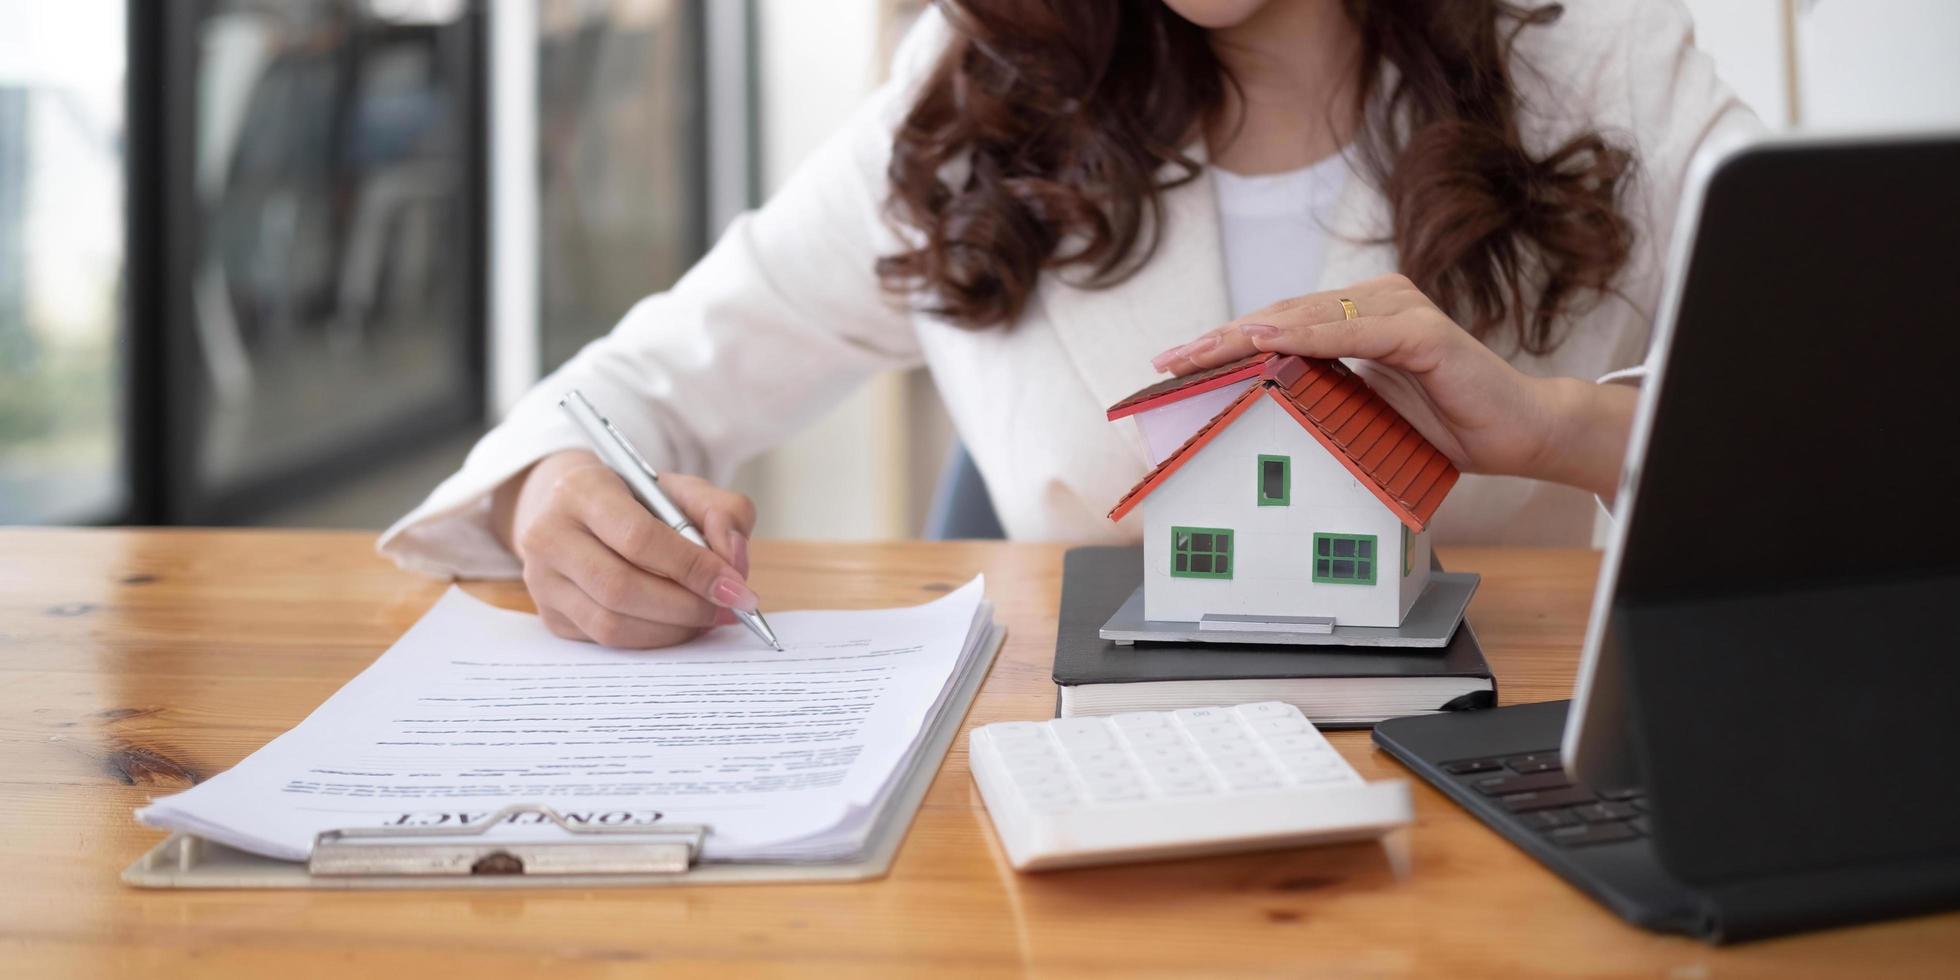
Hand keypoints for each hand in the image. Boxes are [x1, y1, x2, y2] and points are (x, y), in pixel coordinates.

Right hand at [491, 450, 757, 647]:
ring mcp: (543, 581)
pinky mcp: (551, 616)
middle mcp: (549, 536)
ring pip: (612, 624)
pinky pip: (606, 641)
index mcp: (581, 491)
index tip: (737, 588)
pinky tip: (679, 625)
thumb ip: (722, 513)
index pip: (639, 538)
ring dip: (672, 629)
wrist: (573, 509)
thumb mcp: (682, 489)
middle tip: (729, 610)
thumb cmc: (636, 500)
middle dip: (686, 606)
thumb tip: (733, 563)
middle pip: (620, 587)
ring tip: (708, 618)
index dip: (693, 567)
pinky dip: (653, 639)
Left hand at [1148, 274, 1634, 497]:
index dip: (1224, 343)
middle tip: (1169, 361)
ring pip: (1308, 318)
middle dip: (1222, 340)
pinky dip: (1308, 334)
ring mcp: (1400, 311)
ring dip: (1251, 335)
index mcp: (1359, 317)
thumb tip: (1251, 405)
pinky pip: (1356, 332)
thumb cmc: (1440, 428)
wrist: (1515, 436)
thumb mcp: (1361, 415)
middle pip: (1282, 317)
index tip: (1172, 364)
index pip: (1278, 326)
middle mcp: (1377, 301)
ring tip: (1202, 352)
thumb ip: (1318, 396)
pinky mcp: (1424, 331)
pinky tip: (1267, 339)